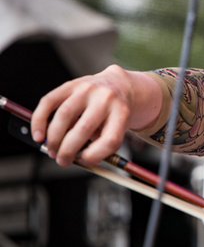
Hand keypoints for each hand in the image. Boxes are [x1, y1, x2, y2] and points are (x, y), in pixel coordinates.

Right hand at [30, 65, 160, 166]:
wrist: (118, 85)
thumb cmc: (114, 113)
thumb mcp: (118, 128)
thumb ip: (101, 143)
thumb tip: (77, 158)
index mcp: (122, 113)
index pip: (110, 139)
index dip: (95, 155)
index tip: (85, 161)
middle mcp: (106, 98)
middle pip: (84, 128)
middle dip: (68, 150)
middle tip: (62, 161)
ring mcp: (87, 89)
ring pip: (64, 116)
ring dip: (53, 138)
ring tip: (52, 151)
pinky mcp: (70, 85)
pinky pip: (49, 102)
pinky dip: (39, 121)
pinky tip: (38, 135)